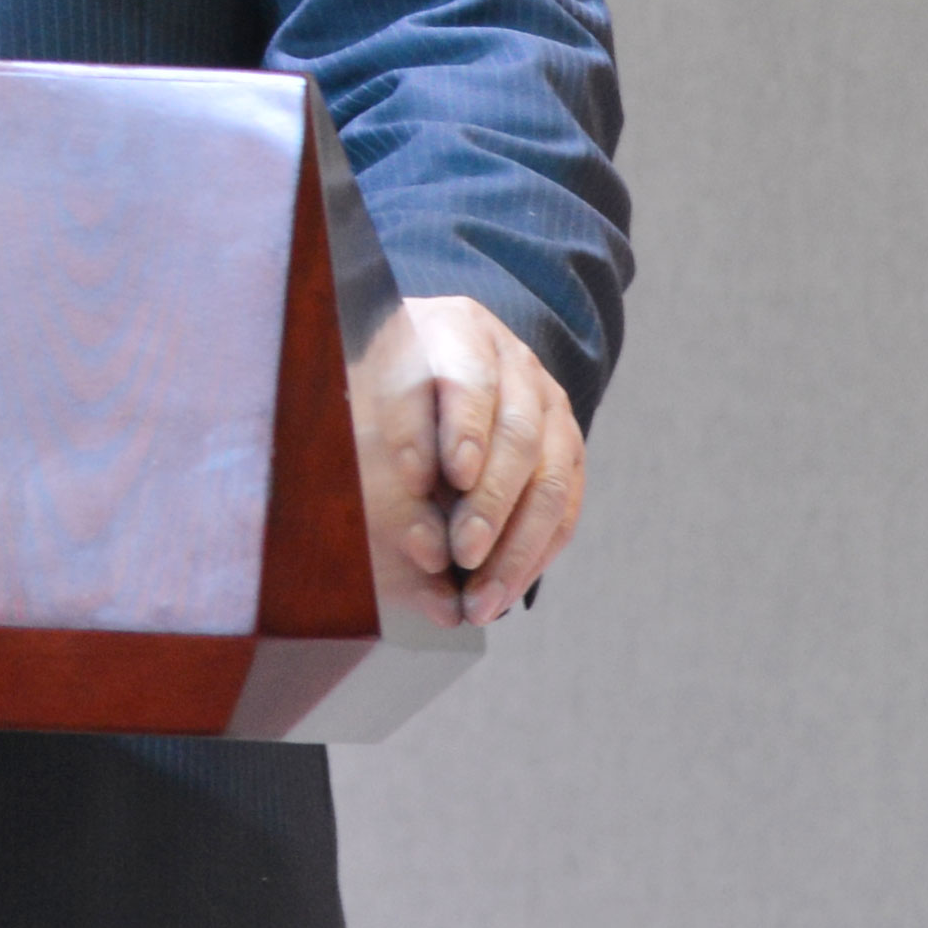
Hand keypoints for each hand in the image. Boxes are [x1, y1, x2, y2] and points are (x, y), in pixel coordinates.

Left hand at [353, 294, 585, 627]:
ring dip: (516, 545)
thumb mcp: (362, 411)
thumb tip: (426, 549)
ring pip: (549, 476)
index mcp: (453, 328)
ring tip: (480, 599)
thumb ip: (385, 468)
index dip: (455, 429)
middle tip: (461, 552)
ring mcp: (546, 400)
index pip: (462, 377)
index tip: (434, 477)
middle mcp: (510, 358)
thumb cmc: (372, 396)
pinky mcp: (565, 444)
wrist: (413, 376)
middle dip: (489, 501)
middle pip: (514, 432)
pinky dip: (536, 554)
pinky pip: (564, 506)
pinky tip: (503, 591)